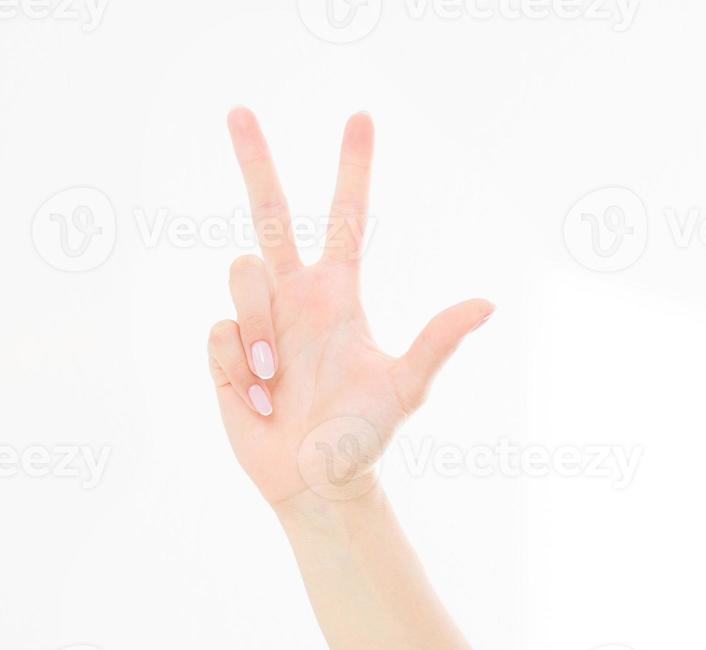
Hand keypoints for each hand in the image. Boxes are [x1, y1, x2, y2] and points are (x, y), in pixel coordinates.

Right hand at [208, 108, 493, 510]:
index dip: (351, 169)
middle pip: (266, 213)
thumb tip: (485, 304)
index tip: (360, 118)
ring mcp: (256, 322)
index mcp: (337, 295)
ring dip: (259, 330)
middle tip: (238, 110)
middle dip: (254, 161)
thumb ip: (435, 342)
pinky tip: (259, 400)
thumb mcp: (404, 389)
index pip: (343, 218)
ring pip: (241, 278)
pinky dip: (240, 367)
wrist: (313, 483)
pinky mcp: (225, 351)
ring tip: (276, 380)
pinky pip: (220, 332)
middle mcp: (293, 298)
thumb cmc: (362, 438)